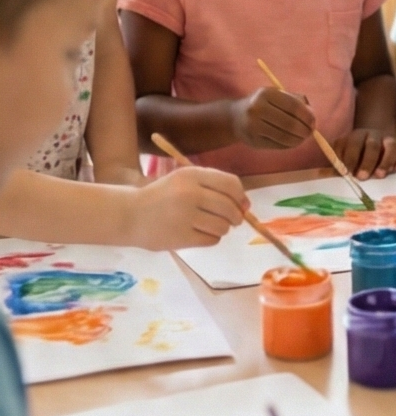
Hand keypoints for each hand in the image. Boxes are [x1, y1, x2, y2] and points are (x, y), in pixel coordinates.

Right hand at [127, 167, 246, 248]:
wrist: (129, 214)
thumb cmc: (161, 196)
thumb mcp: (184, 180)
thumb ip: (214, 186)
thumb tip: (246, 205)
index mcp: (191, 175)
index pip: (231, 184)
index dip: (241, 196)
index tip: (241, 204)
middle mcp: (190, 194)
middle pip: (230, 207)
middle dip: (236, 216)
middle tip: (231, 220)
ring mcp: (185, 217)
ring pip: (223, 226)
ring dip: (222, 228)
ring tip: (209, 226)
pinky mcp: (181, 237)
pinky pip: (211, 240)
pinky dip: (211, 238)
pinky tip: (199, 233)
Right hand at [233, 87, 314, 149]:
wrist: (235, 118)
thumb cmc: (262, 104)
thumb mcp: (276, 95)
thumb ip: (295, 100)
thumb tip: (312, 114)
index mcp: (266, 94)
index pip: (293, 106)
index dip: (307, 116)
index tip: (314, 121)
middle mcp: (257, 109)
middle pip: (290, 123)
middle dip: (305, 129)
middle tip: (311, 132)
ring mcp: (254, 126)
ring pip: (285, 137)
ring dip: (299, 139)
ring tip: (304, 137)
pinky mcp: (254, 141)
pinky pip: (278, 145)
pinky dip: (290, 145)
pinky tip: (294, 142)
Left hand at [330, 130, 395, 179]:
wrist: (374, 144)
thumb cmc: (355, 157)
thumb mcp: (343, 156)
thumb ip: (338, 164)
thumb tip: (333, 174)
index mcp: (357, 136)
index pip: (353, 143)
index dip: (349, 158)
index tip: (346, 173)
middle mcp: (374, 135)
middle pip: (372, 145)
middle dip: (367, 162)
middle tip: (362, 177)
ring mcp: (390, 140)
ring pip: (391, 146)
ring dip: (386, 161)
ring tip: (380, 175)